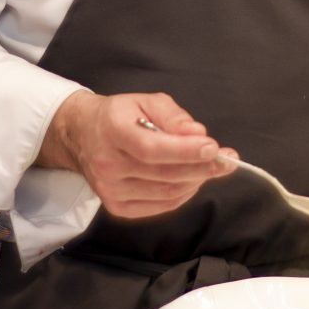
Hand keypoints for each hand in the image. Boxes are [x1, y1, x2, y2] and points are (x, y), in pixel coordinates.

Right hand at [39, 90, 231, 218]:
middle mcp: (108, 165)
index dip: (185, 151)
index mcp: (113, 131)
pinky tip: (191, 180)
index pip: (152, 148)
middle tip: (227, 160)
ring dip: (196, 181)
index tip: (213, 147)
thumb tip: (198, 133)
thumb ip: (173, 116)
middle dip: (202, 168)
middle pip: (163, 174)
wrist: (82, 135)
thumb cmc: (119, 115)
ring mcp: (111, 190)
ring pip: (166, 193)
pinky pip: (161, 206)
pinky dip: (183, 194)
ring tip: (211, 167)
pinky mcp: (117, 207)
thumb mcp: (146, 101)